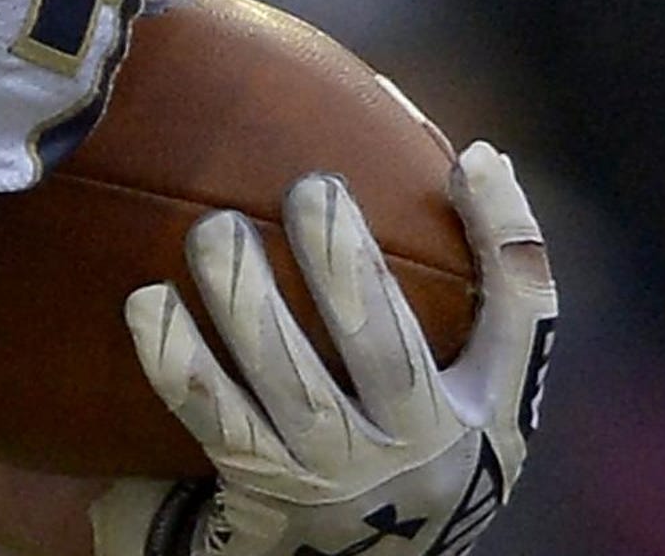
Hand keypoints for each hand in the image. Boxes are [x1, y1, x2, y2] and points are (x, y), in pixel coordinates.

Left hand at [89, 145, 558, 555]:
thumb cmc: (426, 453)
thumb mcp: (485, 393)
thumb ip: (496, 286)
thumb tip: (482, 159)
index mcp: (478, 417)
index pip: (516, 320)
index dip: (503, 239)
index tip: (471, 161)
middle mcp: (411, 458)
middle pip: (385, 352)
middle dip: (346, 265)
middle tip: (309, 187)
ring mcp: (332, 485)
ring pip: (294, 391)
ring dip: (250, 308)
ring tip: (213, 231)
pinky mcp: (263, 506)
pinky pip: (218, 424)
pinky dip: (181, 363)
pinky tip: (148, 303)